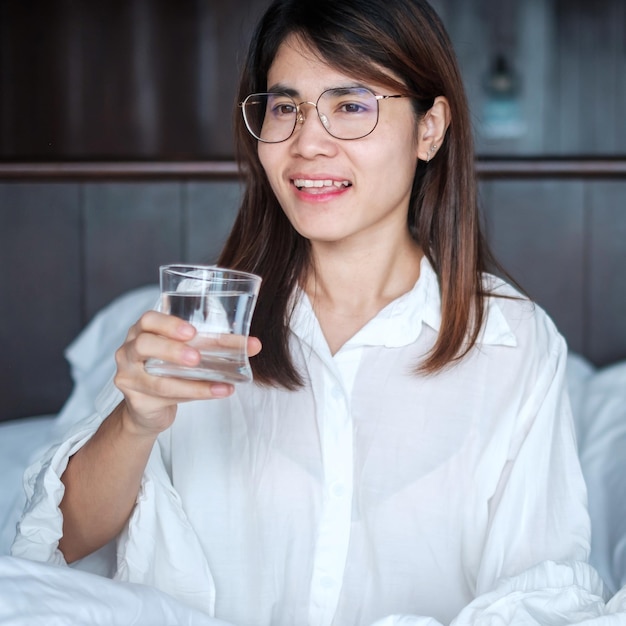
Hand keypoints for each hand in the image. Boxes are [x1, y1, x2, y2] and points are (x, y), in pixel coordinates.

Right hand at [113, 310, 261, 435]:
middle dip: (172, 349)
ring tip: (221, 382)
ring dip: (192, 382)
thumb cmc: (170, 370)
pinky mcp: (137, 401)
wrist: (148, 408)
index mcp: (143, 331)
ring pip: (157, 380)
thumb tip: (253, 345)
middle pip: (144, 345)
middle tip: (197, 357)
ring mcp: (129, 377)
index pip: (149, 320)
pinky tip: (219, 392)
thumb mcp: (185, 352)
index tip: (193, 331)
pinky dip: (196, 394)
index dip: (169, 324)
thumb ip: (211, 346)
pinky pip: (166, 398)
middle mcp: (129, 351)